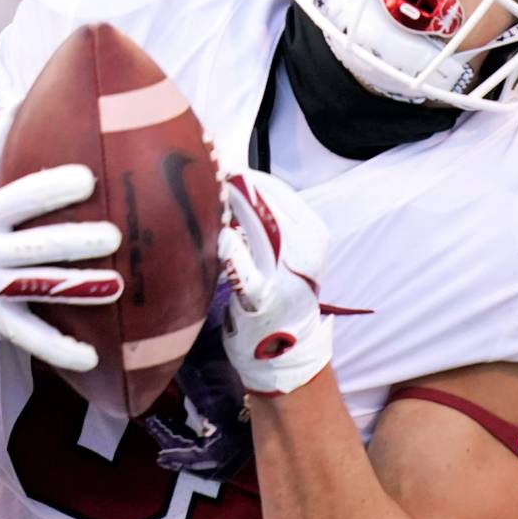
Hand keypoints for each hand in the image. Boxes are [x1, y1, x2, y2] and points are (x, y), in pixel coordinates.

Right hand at [0, 111, 121, 371]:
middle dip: (74, 241)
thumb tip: (19, 101)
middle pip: (34, 247)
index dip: (48, 189)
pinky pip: (31, 338)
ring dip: (78, 290)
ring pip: (39, 291)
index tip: (86, 178)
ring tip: (117, 287)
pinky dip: (60, 349)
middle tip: (115, 235)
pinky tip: (92, 356)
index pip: (16, 198)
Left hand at [219, 169, 331, 395]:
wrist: (288, 353)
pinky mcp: (263, 298)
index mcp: (313, 232)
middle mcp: (305, 249)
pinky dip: (231, 250)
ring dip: (230, 208)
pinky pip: (245, 269)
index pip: (275, 191)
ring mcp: (286, 273)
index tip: (218, 165)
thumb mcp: (286, 253)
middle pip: (265, 205)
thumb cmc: (278, 294)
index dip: (245, 177)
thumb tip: (230, 183)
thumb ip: (266, 223)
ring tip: (204, 194)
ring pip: (258, 228)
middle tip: (204, 173)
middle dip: (233, 186)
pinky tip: (216, 237)